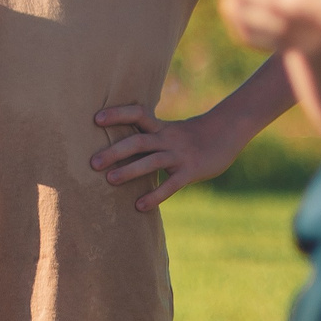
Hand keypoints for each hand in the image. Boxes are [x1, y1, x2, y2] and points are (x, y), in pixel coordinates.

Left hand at [91, 104, 246, 211]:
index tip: (95, 119)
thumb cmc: (190, 135)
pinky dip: (155, 195)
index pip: (137, 114)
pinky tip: (140, 206)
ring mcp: (180, 155)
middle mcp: (168, 139)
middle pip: (138, 141)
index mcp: (160, 127)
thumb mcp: (169, 131)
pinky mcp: (191, 171)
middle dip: (115, 152)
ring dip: (130, 171)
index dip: (117, 115)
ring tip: (110, 181)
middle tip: (93, 163)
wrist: (227, 132)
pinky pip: (171, 184)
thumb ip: (147, 137)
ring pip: (152, 161)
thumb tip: (116, 146)